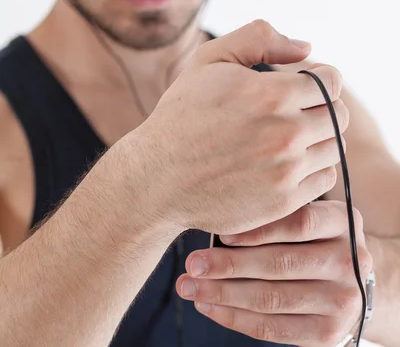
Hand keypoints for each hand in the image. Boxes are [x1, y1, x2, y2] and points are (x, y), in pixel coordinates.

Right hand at [134, 20, 347, 234]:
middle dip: (322, 108)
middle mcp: (286, 134)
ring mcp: (287, 172)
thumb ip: (259, 39)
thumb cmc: (183, 114)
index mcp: (273, 94)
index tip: (302, 86)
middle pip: (338, 116)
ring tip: (287, 136)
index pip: (332, 81)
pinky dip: (312, 168)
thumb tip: (306, 47)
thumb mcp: (210, 60)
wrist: (157, 177)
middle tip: (295, 110)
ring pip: (334, 148)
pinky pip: (324, 179)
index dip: (319, 79)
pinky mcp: (284, 202)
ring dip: (317, 139)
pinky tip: (284, 162)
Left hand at [177, 201, 372, 345]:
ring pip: (272, 298)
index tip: (221, 234)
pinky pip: (273, 328)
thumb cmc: (315, 239)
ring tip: (191, 286)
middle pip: (280, 263)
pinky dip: (235, 318)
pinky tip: (210, 306)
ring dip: (224, 293)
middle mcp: (349, 260)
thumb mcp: (309, 216)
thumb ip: (277, 216)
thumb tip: (220, 224)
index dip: (257, 230)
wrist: (351, 282)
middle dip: (229, 265)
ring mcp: (342, 300)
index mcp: (343, 222)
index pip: (299, 223)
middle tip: (193, 263)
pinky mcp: (329, 333)